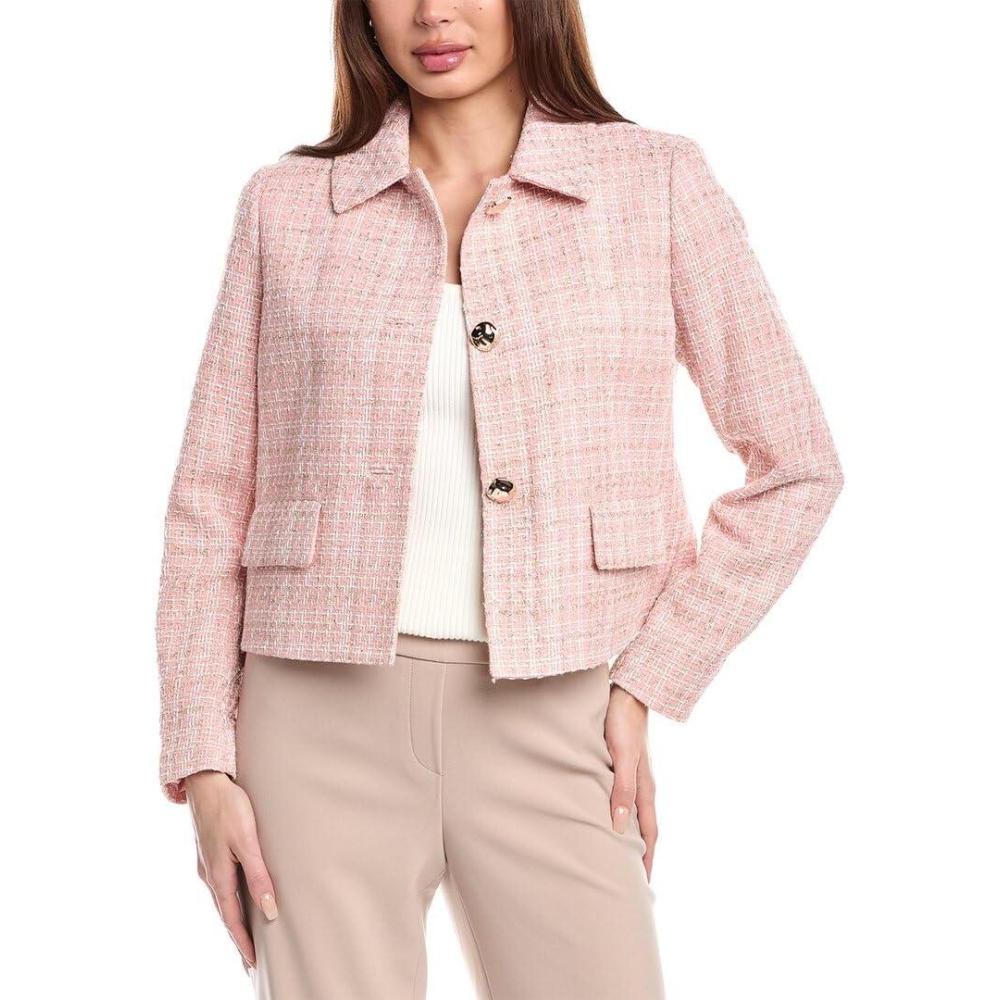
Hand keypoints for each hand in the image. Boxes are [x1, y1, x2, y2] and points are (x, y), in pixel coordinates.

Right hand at [184, 769, 277, 971]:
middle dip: (238, 937)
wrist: (205, 781)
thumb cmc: (229, 807)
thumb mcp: (247, 841)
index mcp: (218, 876)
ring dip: (233, 919)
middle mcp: (210, 874)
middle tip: (250, 961)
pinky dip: (230, 900)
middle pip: (225, 914)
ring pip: (222, 900)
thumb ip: (258, 875)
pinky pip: (221, 884)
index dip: (243, 942)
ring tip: (245, 935)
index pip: (232, 919)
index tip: (253, 964)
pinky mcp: (210, 851)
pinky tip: (237, 897)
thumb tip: (269, 910)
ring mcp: (208, 863)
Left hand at [604, 685, 657, 879]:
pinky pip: (626, 799)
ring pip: (636, 815)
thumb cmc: (622, 722)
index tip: (644, 886)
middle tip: (635, 882)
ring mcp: (635, 775)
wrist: (627, 692)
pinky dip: (624, 817)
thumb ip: (622, 788)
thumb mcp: (621, 756)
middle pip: (645, 829)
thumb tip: (620, 825)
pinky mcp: (625, 765)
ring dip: (633, 838)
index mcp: (644, 788)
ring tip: (623, 858)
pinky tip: (613, 819)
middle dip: (643, 856)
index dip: (647, 860)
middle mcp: (643, 786)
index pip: (648, 833)